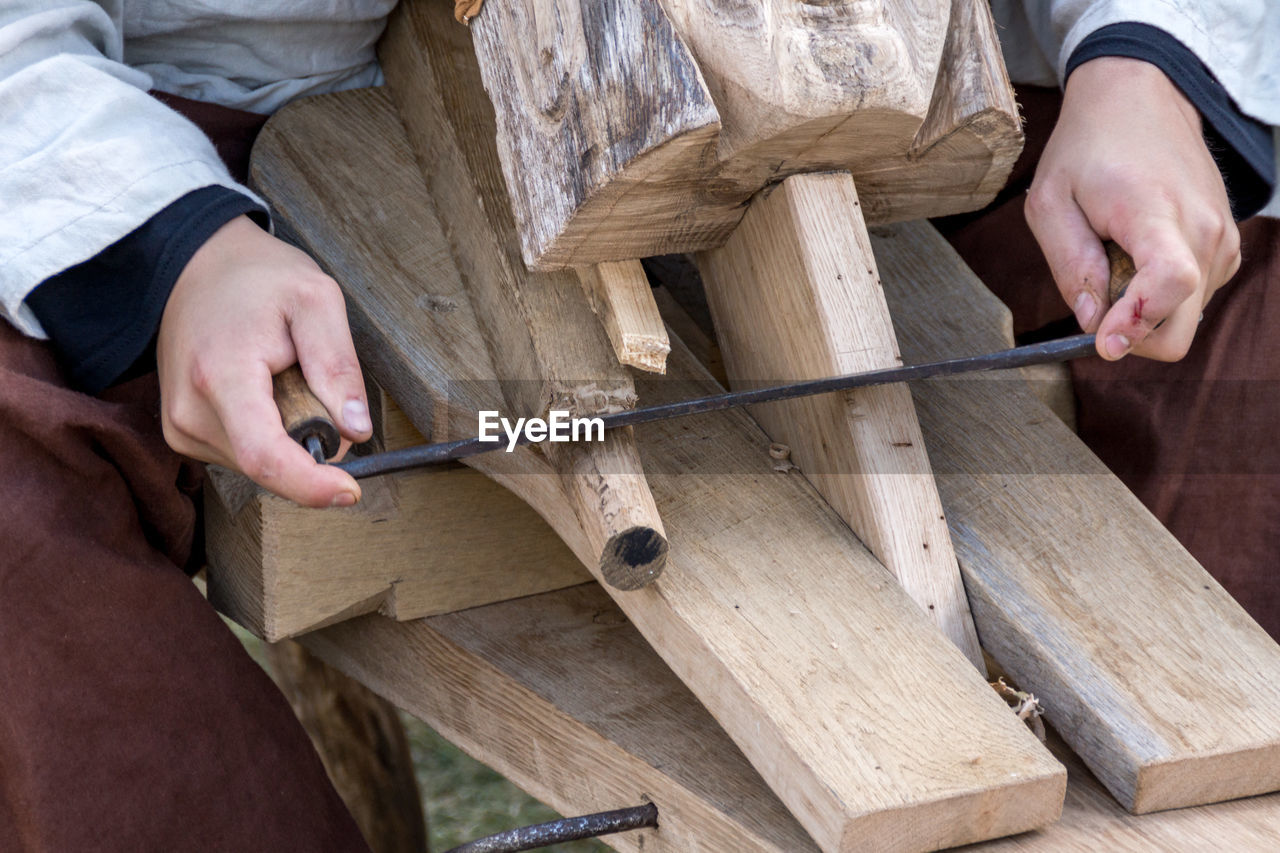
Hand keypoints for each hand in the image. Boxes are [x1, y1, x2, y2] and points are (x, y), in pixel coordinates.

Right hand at [157, 215, 371, 506]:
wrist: (195, 266)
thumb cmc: (257, 278)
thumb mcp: (316, 300)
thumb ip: (338, 365)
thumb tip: (356, 430)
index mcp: (220, 376)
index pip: (265, 456)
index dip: (311, 485)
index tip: (350, 491)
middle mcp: (190, 411)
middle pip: (271, 464)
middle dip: (309, 437)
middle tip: (308, 379)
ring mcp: (180, 427)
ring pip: (261, 464)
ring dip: (288, 431)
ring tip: (277, 375)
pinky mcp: (183, 434)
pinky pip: (247, 454)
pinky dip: (269, 431)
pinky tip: (261, 390)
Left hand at [1025, 57, 1240, 360]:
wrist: (1140, 101)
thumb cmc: (1087, 149)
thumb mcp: (1049, 202)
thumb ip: (1068, 264)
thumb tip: (1090, 320)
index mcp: (1156, 211)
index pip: (1171, 283)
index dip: (1137, 323)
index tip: (1104, 341)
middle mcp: (1204, 229)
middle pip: (1180, 328)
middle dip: (1130, 334)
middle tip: (1095, 299)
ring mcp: (1223, 239)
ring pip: (1184, 320)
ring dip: (1143, 311)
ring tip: (1116, 259)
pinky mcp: (1227, 246)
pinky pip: (1194, 300)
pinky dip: (1161, 297)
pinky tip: (1138, 258)